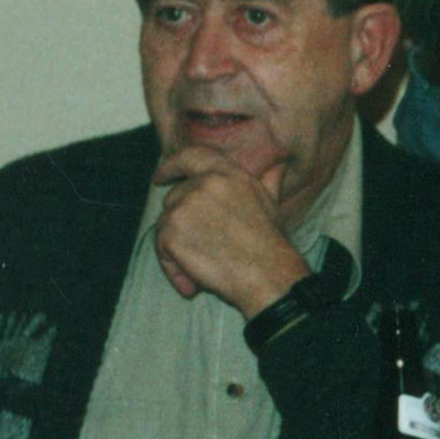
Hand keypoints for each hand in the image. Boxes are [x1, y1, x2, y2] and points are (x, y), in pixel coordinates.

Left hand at [151, 146, 311, 316]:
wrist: (266, 274)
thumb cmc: (270, 244)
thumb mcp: (271, 204)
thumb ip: (268, 181)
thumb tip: (279, 165)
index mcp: (227, 174)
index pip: (190, 156)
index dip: (171, 165)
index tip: (160, 177)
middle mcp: (203, 185)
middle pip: (174, 198)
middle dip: (181, 222)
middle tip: (201, 247)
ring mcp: (184, 207)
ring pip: (165, 224)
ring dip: (178, 247)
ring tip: (202, 268)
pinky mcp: (171, 232)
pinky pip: (161, 249)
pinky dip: (173, 267)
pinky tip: (192, 282)